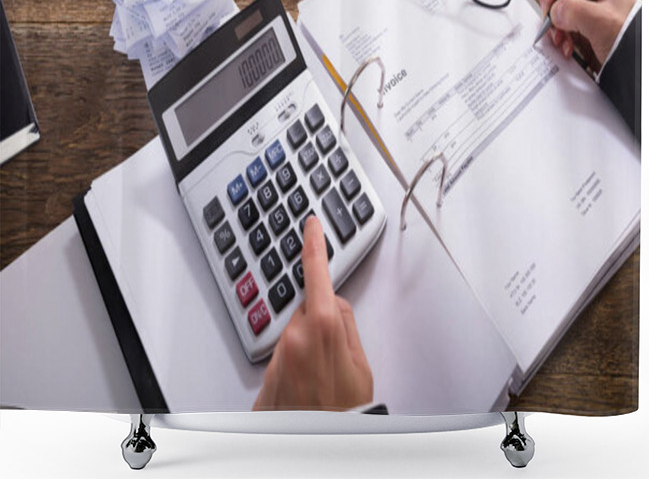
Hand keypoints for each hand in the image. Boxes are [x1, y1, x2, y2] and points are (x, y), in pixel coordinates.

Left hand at [253, 215, 373, 410]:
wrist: (317, 446)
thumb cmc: (346, 413)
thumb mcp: (362, 365)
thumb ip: (346, 325)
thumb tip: (336, 306)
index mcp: (323, 326)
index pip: (316, 273)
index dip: (313, 244)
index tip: (310, 224)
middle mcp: (294, 338)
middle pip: (306, 312)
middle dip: (318, 323)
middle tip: (334, 359)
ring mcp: (277, 359)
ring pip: (293, 338)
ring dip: (305, 350)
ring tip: (321, 383)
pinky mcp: (265, 379)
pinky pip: (283, 362)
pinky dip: (293, 371)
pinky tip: (306, 392)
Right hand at [539, 0, 635, 71]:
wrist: (632, 62)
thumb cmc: (630, 37)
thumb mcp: (604, 22)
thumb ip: (577, 11)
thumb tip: (556, 10)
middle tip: (552, 15)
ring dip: (552, 19)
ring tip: (562, 35)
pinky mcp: (576, 16)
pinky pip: (555, 17)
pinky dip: (556, 31)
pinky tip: (566, 42)